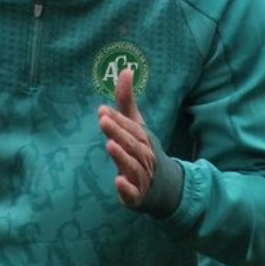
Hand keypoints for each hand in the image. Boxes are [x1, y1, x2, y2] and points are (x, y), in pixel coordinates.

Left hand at [97, 69, 154, 207]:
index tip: (102, 110)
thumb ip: (127, 100)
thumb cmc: (143, 150)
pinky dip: (127, 188)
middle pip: (133, 144)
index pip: (131, 127)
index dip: (117, 119)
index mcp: (144, 139)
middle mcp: (145, 156)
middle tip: (103, 120)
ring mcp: (142, 177)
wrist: (163, 186)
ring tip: (109, 145)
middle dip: (119, 132)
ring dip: (122, 157)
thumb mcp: (136, 126)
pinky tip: (118, 182)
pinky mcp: (137, 195)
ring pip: (133, 166)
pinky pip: (134, 192)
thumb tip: (126, 70)